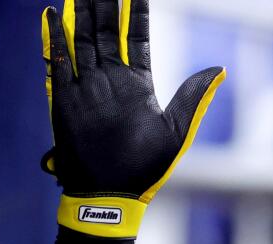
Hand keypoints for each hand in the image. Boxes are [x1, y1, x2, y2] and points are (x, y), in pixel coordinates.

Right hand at [42, 0, 224, 237]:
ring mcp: (87, 86)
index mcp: (139, 83)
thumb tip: (221, 68)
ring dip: (80, 12)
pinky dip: (54, 39)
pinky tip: (51, 14)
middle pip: (107, 30)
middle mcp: (111, 79)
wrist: (111, 194)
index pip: (138, 36)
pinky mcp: (64, 99)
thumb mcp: (177, 130)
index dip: (136, 11)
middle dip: (105, 3)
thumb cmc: (147, 168)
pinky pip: (57, 62)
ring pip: (82, 39)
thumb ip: (194, 96)